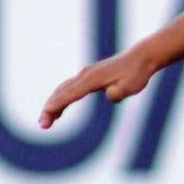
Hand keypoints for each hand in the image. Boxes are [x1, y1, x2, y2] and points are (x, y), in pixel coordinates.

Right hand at [39, 46, 158, 128]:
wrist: (141, 58)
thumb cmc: (136, 73)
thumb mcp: (131, 86)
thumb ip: (118, 92)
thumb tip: (109, 96)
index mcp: (93, 78)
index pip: (70, 94)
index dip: (57, 106)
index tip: (46, 117)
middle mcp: (85, 75)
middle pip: (61, 92)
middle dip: (50, 108)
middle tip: (42, 125)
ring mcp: (86, 74)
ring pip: (63, 90)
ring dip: (53, 104)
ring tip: (46, 122)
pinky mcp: (89, 76)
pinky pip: (69, 88)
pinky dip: (61, 99)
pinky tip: (58, 111)